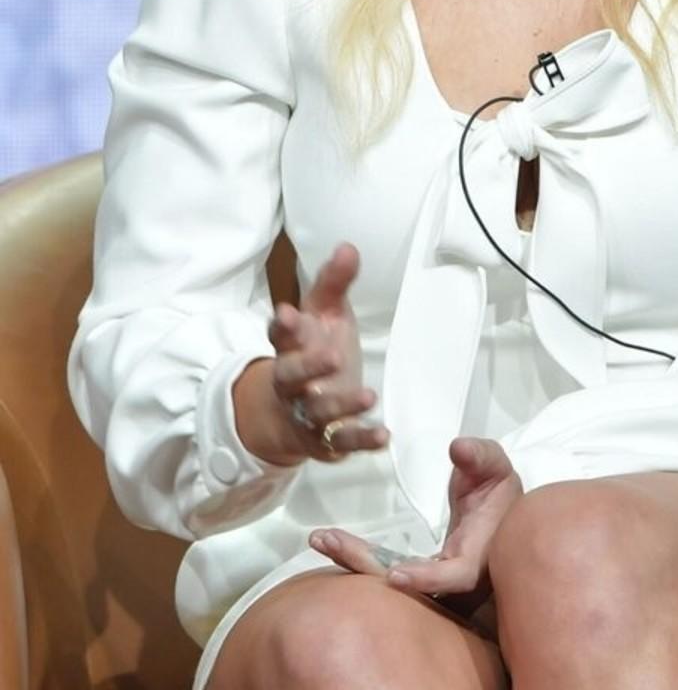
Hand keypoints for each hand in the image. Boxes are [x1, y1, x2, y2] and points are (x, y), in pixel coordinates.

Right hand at [240, 242, 388, 463]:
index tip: (288, 313)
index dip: (284, 326)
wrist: (291, 411)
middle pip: (291, 375)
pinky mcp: (325, 440)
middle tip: (331, 356)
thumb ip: (333, 283)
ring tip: (367, 396)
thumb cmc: (312, 351)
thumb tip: (348, 247)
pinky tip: (384, 435)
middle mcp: (293, 381)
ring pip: (318, 412)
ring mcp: (307, 413)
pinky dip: (361, 440)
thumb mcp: (324, 314)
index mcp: (291, 346)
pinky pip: (342, 442)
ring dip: (342, 406)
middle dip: (307, 367)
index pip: (282, 335)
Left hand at [309, 436, 522, 620]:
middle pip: (407, 584)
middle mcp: (452, 580)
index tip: (395, 575)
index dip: (427, 579)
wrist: (498, 518)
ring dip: (354, 559)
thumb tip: (459, 447)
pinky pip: (387, 569)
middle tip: (326, 540)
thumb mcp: (494, 467)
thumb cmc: (500, 494)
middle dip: (364, 564)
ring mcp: (432, 583)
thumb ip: (480, 456)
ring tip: (320, 538)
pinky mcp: (418, 576)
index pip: (455, 577)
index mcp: (477, 559)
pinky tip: (334, 543)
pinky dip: (362, 556)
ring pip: (391, 578)